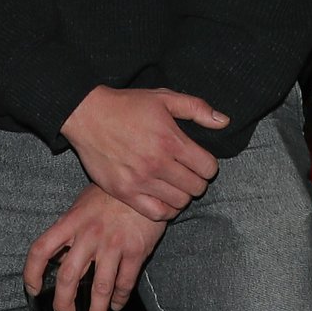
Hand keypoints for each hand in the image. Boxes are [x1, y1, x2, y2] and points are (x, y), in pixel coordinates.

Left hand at [23, 187, 167, 310]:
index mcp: (71, 221)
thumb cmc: (111, 194)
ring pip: (99, 288)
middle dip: (64, 304)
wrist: (145, 182)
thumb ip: (70, 229)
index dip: (32, 273)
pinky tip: (116, 305)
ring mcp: (113, 244)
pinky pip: (124, 282)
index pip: (41, 249)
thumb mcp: (83, 204)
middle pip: (68, 276)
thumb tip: (57, 256)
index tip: (33, 289)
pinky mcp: (136, 250)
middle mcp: (89, 234)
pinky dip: (119, 299)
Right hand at [59, 86, 226, 220]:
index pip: (208, 168)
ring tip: (174, 184)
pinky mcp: (125, 192)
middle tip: (187, 173)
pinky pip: (157, 213)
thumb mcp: (164, 97)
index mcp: (171, 140)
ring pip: (179, 203)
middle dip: (197, 180)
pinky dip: (166, 209)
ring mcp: (140, 181)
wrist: (87, 115)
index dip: (208, 165)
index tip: (200, 161)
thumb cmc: (127, 105)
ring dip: (182, 195)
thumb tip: (224, 121)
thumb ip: (196, 108)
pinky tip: (162, 197)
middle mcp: (157, 163)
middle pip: (196, 188)